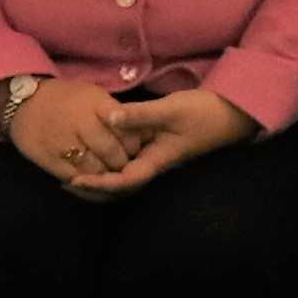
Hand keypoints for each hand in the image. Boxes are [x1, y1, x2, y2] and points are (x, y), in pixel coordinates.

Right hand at [6, 75, 135, 184]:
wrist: (23, 102)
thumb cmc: (65, 98)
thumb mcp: (93, 95)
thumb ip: (115, 114)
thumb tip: (140, 133)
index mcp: (95, 106)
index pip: (126, 133)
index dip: (135, 146)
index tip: (136, 149)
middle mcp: (81, 124)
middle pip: (113, 156)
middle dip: (122, 165)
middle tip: (124, 166)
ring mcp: (64, 144)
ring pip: (96, 173)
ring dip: (106, 178)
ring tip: (109, 175)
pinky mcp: (50, 160)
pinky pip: (75, 180)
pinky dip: (86, 183)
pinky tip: (89, 179)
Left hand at [69, 87, 257, 197]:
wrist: (232, 113)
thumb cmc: (204, 113)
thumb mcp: (171, 111)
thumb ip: (140, 115)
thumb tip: (108, 118)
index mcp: (157, 160)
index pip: (123, 181)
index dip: (98, 183)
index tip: (74, 181)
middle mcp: (155, 163)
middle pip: (120, 183)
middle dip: (94, 186)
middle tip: (65, 182)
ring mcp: (157, 155)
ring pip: (124, 171)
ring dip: (101, 174)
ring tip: (75, 169)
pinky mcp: (159, 145)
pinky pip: (131, 157)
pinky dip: (113, 157)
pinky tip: (100, 148)